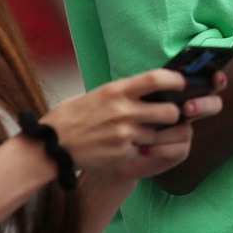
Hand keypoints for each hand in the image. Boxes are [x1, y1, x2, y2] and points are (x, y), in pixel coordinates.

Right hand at [41, 69, 224, 179]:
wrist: (50, 146)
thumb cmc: (70, 118)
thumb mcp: (96, 95)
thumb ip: (122, 93)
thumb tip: (147, 88)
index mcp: (116, 91)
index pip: (157, 79)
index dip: (176, 80)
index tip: (181, 83)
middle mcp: (123, 111)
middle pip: (169, 111)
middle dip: (171, 115)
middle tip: (165, 116)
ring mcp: (124, 134)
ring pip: (156, 133)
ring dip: (151, 135)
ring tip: (132, 134)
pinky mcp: (122, 154)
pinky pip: (141, 150)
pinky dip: (135, 149)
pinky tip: (119, 147)